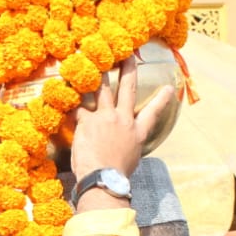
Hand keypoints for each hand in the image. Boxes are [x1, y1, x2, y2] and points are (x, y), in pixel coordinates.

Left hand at [70, 55, 174, 181]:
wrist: (103, 178)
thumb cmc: (116, 175)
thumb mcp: (131, 158)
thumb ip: (128, 145)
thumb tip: (122, 145)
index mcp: (137, 132)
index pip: (152, 113)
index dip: (162, 99)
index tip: (169, 88)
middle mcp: (123, 120)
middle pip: (127, 89)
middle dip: (128, 70)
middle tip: (129, 57)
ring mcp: (105, 118)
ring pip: (102, 90)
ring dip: (99, 75)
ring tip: (96, 62)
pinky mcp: (87, 121)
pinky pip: (78, 107)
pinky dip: (72, 101)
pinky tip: (66, 90)